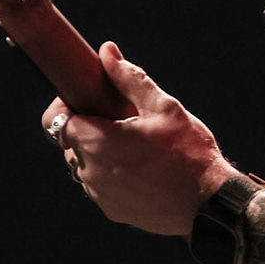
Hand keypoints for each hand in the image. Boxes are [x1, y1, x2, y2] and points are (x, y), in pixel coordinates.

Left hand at [41, 42, 240, 235]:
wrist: (210, 203)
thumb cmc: (190, 153)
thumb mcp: (164, 108)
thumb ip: (130, 78)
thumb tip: (107, 52)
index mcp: (99, 143)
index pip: (54, 121)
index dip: (65, 106)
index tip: (86, 100)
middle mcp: (92, 172)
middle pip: (70, 143)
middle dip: (88, 129)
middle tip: (120, 122)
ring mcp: (101, 195)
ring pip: (85, 165)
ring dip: (99, 153)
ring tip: (134, 148)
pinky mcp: (113, 210)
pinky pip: (101, 187)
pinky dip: (112, 175)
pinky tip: (141, 170)